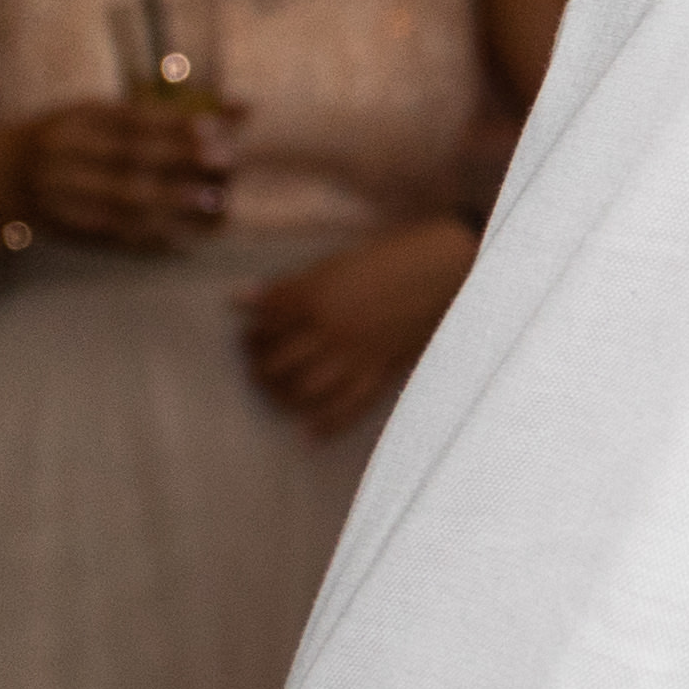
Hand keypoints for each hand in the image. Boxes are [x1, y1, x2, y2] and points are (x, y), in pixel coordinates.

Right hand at [2, 97, 232, 253]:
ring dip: (175, 206)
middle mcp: (66, 156)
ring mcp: (62, 195)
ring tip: (216, 205)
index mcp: (78, 120)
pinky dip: (154, 241)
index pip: (131, 121)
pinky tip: (188, 243)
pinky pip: (114, 238)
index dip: (176, 128)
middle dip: (181, 164)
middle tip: (227, 167)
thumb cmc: (73, 137)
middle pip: (129, 161)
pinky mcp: (65, 229)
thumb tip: (247, 108)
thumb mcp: (107, 114)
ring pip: (124, 204)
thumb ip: (172, 113)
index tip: (217, 132)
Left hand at [234, 220, 475, 436]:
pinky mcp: (383, 370)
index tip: (250, 337)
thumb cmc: (391, 257)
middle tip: (259, 367)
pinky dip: (329, 424)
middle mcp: (330, 330)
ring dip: (285, 397)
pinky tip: (312, 431)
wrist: (450, 266)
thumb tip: (238, 299)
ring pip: (305, 391)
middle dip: (260, 369)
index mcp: (314, 296)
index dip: (251, 334)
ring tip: (280, 393)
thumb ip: (287, 287)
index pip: (264, 326)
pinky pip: (351, 406)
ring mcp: (357, 354)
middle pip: (276, 365)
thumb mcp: (334, 263)